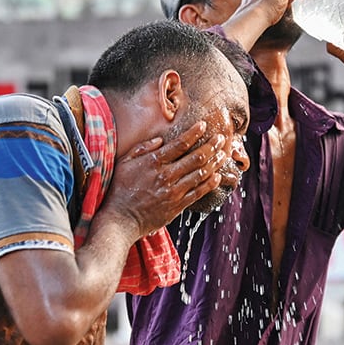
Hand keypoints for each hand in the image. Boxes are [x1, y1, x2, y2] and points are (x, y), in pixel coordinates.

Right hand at [98, 121, 226, 237]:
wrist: (120, 219)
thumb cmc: (119, 189)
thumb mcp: (124, 163)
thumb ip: (142, 149)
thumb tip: (160, 139)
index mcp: (154, 163)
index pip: (180, 144)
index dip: (194, 133)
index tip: (204, 125)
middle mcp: (167, 176)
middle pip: (196, 157)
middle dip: (211, 145)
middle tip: (221, 138)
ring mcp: (174, 192)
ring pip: (201, 174)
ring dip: (215, 162)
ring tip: (224, 153)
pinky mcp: (177, 206)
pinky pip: (199, 192)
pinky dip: (210, 183)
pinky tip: (218, 176)